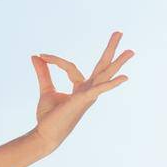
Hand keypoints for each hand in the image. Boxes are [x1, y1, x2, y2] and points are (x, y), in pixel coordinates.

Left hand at [31, 32, 133, 153]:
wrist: (44, 134)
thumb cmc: (48, 116)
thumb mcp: (46, 89)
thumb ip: (44, 72)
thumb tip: (36, 56)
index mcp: (80, 88)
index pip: (70, 66)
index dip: (55, 60)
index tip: (41, 55)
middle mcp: (88, 91)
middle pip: (102, 67)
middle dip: (110, 50)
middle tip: (119, 32)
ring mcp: (88, 96)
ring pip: (104, 75)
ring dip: (117, 63)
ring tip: (131, 50)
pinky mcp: (83, 101)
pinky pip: (98, 90)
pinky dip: (110, 84)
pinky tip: (123, 78)